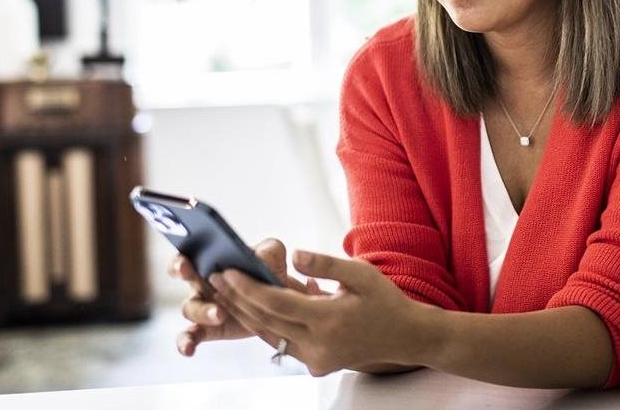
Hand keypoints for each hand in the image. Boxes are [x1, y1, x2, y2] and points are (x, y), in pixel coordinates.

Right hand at [169, 238, 323, 356]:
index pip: (187, 253)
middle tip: (192, 273)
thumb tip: (259, 259)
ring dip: (202, 311)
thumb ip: (268, 251)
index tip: (185, 263)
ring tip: (220, 314)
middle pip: (183, 275)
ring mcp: (202, 306)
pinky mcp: (209, 329)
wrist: (281, 301)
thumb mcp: (273, 255)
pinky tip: (188, 350)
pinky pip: (190, 336)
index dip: (181, 257)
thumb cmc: (270, 271)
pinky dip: (186, 343)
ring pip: (190, 308)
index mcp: (211, 259)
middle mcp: (201, 281)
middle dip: (182, 273)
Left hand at [210, 249, 422, 375]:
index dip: (247, 287)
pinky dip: (263, 326)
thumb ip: (325, 264)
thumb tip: (293, 254)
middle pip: (265, 320)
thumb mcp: (360, 273)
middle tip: (214, 277)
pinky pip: (281, 344)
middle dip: (236, 298)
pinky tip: (250, 309)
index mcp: (328, 320)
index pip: (275, 303)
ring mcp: (316, 359)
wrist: (405, 337)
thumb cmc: (384, 300)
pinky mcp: (316, 365)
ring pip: (268, 335)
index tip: (227, 270)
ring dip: (244, 314)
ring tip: (223, 292)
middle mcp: (318, 344)